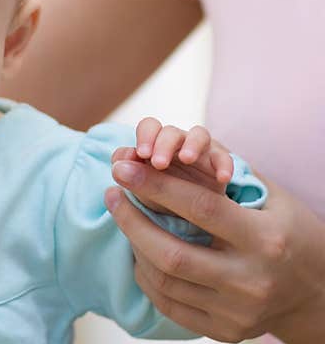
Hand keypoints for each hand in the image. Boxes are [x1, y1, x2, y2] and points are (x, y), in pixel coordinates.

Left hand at [105, 164, 324, 343]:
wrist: (318, 294)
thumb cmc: (290, 233)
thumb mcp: (273, 199)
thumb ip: (222, 178)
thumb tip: (164, 155)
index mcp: (266, 240)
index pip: (200, 208)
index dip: (156, 186)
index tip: (123, 169)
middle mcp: (251, 280)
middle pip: (171, 254)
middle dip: (131, 220)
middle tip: (112, 193)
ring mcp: (237, 312)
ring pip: (163, 280)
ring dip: (134, 246)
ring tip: (125, 220)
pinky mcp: (224, 332)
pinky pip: (167, 304)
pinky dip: (146, 276)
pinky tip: (139, 253)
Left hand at [112, 118, 233, 213]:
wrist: (185, 217)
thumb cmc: (158, 197)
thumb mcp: (140, 188)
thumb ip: (129, 173)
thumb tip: (119, 164)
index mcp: (154, 144)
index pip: (149, 127)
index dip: (145, 135)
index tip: (142, 154)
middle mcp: (176, 143)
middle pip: (170, 131)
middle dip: (163, 144)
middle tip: (158, 163)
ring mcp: (199, 151)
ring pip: (198, 135)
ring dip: (192, 144)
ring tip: (187, 158)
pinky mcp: (219, 164)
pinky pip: (223, 158)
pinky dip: (224, 165)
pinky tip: (223, 179)